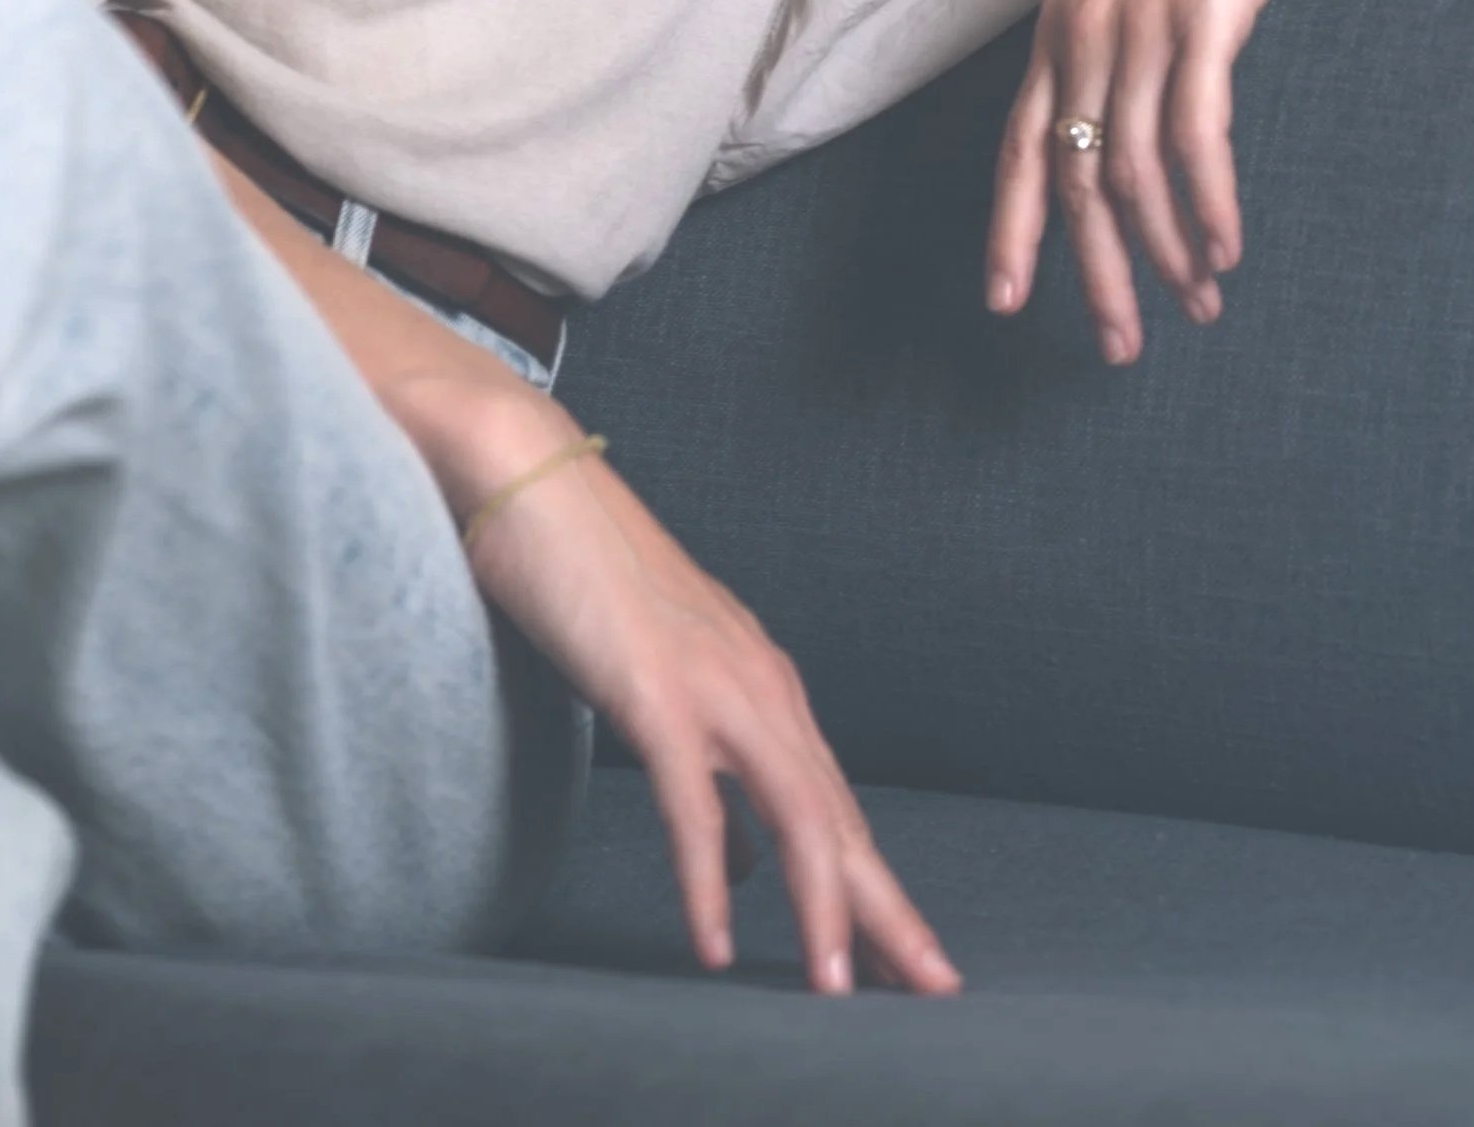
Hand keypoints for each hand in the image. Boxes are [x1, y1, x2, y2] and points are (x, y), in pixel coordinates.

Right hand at [398, 378, 960, 998]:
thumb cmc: (592, 583)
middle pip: (841, 821)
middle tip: (937, 987)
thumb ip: (718, 768)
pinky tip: (717, 941)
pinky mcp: (655, 694)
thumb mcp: (669, 682)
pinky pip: (693, 806)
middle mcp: (761, 688)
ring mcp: (714, 688)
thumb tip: (754, 860)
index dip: (874, 889)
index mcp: (767, 688)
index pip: (838, 810)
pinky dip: (710, 880)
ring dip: (820, 911)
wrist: (536, 482)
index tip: (909, 958)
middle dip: (888, 912)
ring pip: (794, 817)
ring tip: (840, 991)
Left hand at [983, 0, 1447, 362]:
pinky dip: (1208, 204)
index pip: (1022, 146)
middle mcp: (1087, 25)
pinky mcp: (1204, 18)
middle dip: (1096, 272)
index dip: (1011, 229)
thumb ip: (1123, 47)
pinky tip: (1225, 249)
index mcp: (1065, 22)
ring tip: (1198, 305)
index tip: (1008, 303)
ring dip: (1167, 252)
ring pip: (1132, 170)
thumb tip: (1115, 127)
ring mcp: (1143, 20)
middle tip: (1120, 346)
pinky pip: (1194, 136)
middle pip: (1074, 178)